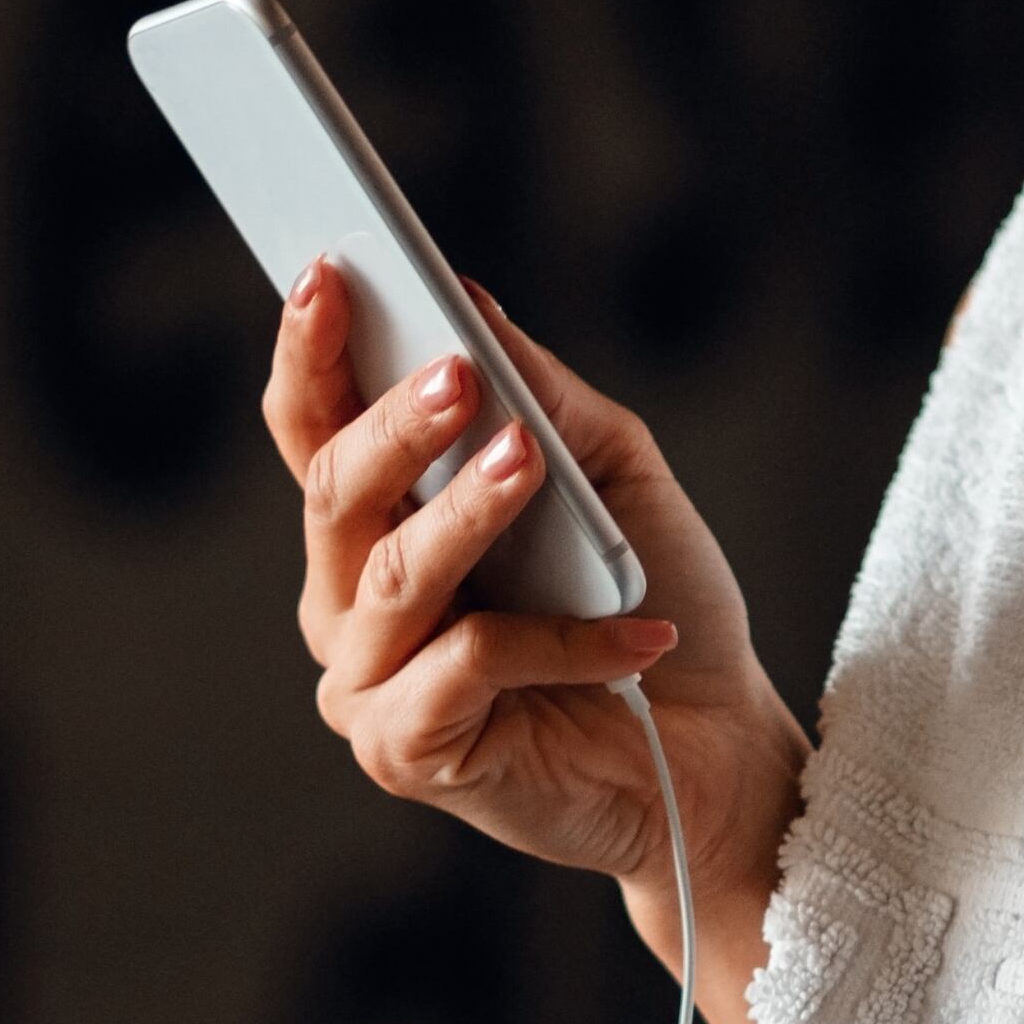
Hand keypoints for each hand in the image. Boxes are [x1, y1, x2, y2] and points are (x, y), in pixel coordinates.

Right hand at [261, 268, 805, 1011]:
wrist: (716, 744)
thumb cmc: (653, 598)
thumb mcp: (614, 474)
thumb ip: (542, 394)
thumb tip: (470, 300)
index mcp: (380, 519)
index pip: (313, 424)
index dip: (307, 351)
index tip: (328, 271)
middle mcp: (350, 598)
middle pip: (333, 493)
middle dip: (391, 427)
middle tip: (456, 375)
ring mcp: (368, 681)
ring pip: (391, 575)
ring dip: (464, 513)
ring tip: (530, 463)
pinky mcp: (406, 752)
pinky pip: (462, 666)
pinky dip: (555, 642)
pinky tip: (634, 635)